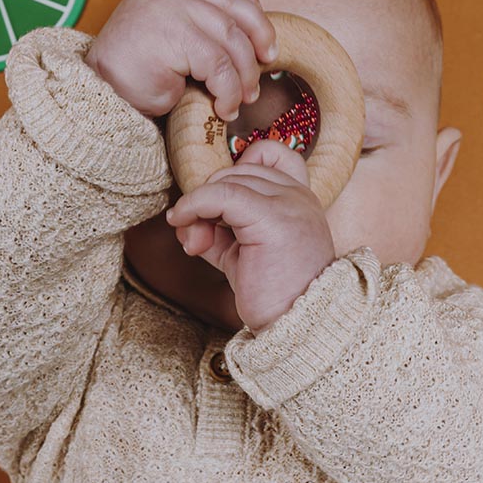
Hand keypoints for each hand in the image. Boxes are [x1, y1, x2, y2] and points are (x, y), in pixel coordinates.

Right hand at [83, 0, 277, 119]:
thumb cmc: (136, 70)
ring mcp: (174, 8)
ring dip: (245, 76)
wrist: (100, 90)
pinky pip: (220, 67)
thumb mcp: (170, 32)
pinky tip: (224, 107)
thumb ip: (200, 22)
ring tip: (242, 99)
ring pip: (232, 41)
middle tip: (266, 64)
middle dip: (260, 38)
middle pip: (237, 7)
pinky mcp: (177, 36)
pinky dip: (229, 92)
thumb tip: (253, 43)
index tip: (259, 27)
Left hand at [165, 138, 336, 332]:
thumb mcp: (241, 254)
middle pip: (238, 169)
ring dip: (198, 206)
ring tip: (194, 242)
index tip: (218, 204)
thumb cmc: (273, 296)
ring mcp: (289, 204)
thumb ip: (216, 230)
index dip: (236, 168)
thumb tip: (182, 218)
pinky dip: (193, 206)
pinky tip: (185, 227)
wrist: (297, 328)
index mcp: (300, 199)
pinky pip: (220, 195)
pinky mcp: (272, 218)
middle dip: (208, 196)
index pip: (269, 154)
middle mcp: (299, 196)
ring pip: (226, 180)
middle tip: (195, 235)